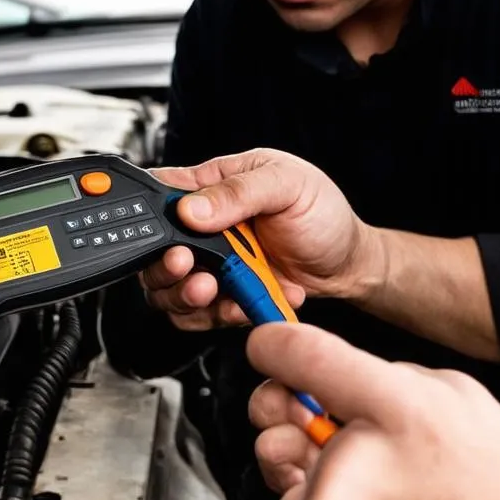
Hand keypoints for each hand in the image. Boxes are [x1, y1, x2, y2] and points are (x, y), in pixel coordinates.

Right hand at [142, 149, 377, 330]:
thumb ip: (239, 191)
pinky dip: (223, 315)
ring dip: (187, 297)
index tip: (166, 236)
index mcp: (213, 184)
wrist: (348, 261)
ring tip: (215, 290)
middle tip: (187, 267)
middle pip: (155, 252)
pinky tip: (250, 300)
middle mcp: (205, 226)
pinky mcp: (225, 295)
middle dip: (165, 268)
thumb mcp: (287, 183)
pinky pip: (202, 316)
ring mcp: (213, 264)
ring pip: (171, 290)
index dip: (150, 216)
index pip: (161, 194)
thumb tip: (191, 208)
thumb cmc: (321, 211)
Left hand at [246, 323, 499, 499]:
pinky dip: (314, 497)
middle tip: (311, 406)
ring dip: (298, 450)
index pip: (305, 356)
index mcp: (400, 414)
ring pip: (278, 462)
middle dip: (284, 399)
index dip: (276, 341)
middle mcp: (355, 475)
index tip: (269, 341)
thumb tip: (335, 370)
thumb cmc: (493, 489)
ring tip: (348, 458)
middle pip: (272, 410)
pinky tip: (358, 498)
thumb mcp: (456, 394)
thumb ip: (387, 373)